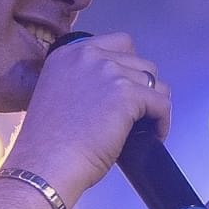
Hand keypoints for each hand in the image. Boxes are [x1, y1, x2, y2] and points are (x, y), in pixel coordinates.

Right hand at [7, 33, 169, 199]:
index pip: (118, 44)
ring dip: (154, 104)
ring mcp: (108, 72)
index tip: (128, 88)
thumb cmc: (47, 144)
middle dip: (143, 87)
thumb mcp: (56, 96)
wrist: (46, 164)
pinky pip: (162, 103)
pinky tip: (155, 135)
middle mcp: (88, 56)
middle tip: (139, 111)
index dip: (128, 67)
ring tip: (147, 125)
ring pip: (154, 82)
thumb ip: (81, 83)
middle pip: (140, 61)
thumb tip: (110, 92)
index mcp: (67, 54)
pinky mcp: (126, 94)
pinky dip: (163, 121)